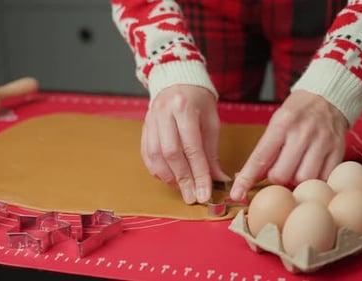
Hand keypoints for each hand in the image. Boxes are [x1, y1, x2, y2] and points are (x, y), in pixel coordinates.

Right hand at [141, 85, 230, 203]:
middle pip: (171, 153)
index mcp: (184, 109)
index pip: (192, 148)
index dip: (198, 173)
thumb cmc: (198, 100)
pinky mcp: (144, 127)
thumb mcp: (211, 122)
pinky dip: (156, 169)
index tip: (204, 193)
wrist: (177, 80)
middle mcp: (164, 114)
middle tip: (192, 197)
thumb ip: (212, 152)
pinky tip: (168, 177)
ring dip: (168, 177)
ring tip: (181, 188)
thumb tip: (218, 180)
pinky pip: (146, 153)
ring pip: (155, 155)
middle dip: (183, 179)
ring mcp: (150, 120)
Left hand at [230, 90, 348, 199]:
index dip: (247, 179)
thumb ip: (263, 153)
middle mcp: (303, 133)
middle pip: (281, 175)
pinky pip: (324, 179)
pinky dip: (314, 181)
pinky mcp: (338, 150)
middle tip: (279, 170)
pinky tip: (311, 171)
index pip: (260, 157)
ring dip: (295, 182)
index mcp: (282, 124)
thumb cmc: (296, 114)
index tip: (237, 194)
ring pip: (303, 180)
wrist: (327, 97)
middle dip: (276, 179)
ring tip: (296, 170)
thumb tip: (243, 179)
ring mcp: (323, 142)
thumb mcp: (275, 125)